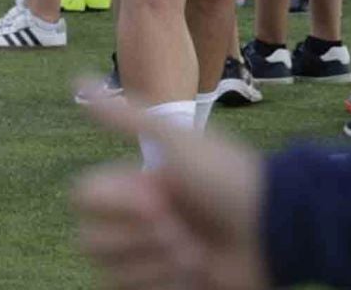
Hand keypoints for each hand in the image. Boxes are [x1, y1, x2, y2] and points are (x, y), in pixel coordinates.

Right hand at [73, 90, 269, 289]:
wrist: (273, 229)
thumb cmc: (229, 179)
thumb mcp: (179, 142)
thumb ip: (127, 118)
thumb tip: (78, 80)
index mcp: (137, 182)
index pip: (84, 196)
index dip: (117, 204)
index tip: (159, 199)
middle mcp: (138, 219)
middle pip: (90, 240)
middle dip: (139, 238)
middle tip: (181, 230)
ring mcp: (150, 256)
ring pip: (109, 271)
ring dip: (154, 264)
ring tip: (196, 254)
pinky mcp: (162, 286)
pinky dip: (160, 285)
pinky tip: (195, 274)